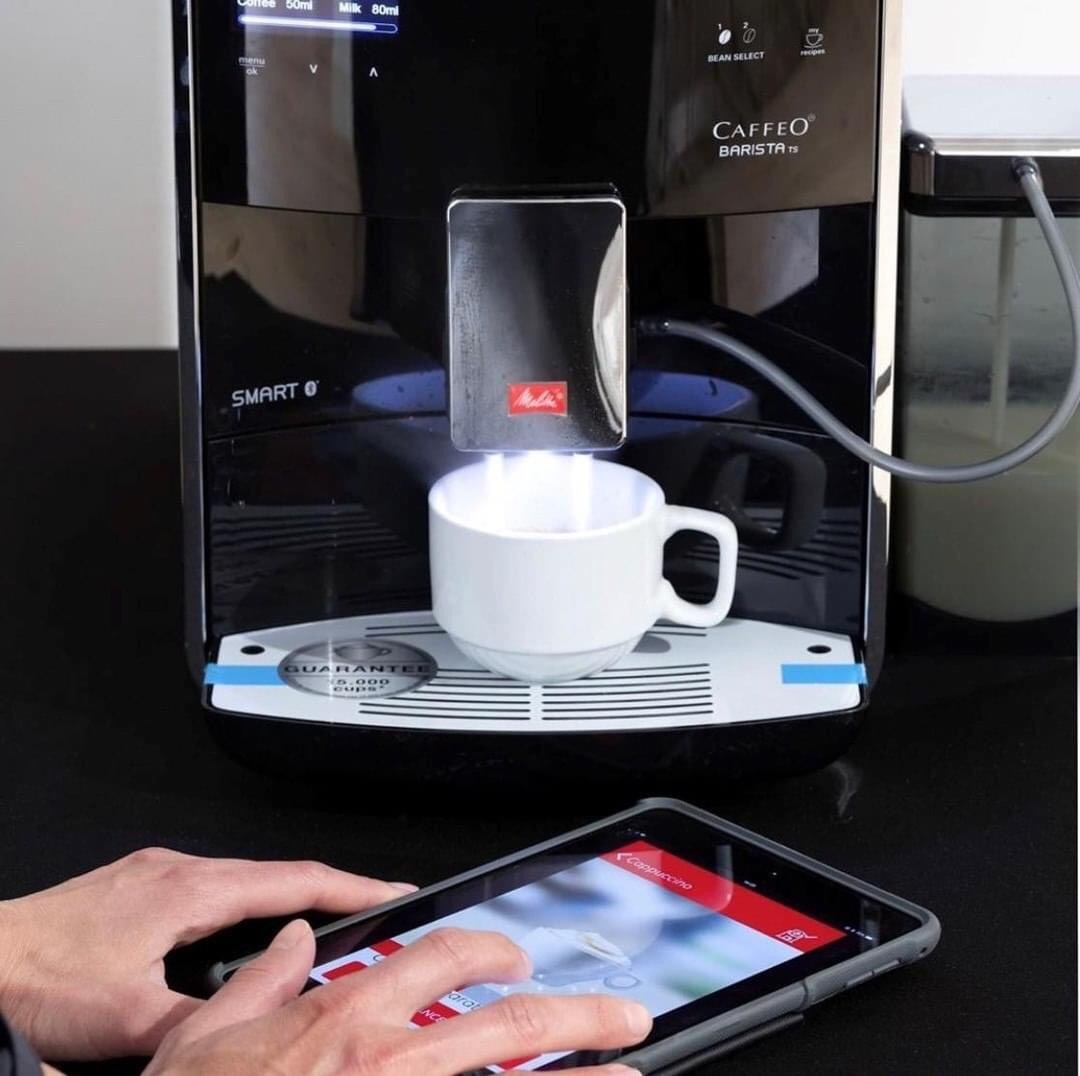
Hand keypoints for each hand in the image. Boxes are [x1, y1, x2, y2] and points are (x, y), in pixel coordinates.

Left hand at [0, 849, 414, 1060]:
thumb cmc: (37, 975)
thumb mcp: (129, 1018)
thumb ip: (201, 1025)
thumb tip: (252, 1038)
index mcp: (192, 891)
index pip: (295, 881)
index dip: (352, 888)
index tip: (393, 894)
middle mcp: (180, 872)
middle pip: (278, 875)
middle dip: (330, 892)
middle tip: (371, 912)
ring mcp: (158, 875)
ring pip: (245, 883)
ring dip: (288, 900)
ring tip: (319, 925)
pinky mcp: (139, 888)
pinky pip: (215, 889)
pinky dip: (248, 906)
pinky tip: (243, 934)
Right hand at [146, 923, 651, 1075]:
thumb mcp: (205, 1037)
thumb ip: (257, 980)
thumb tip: (288, 940)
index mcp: (345, 1017)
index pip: (439, 956)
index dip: (487, 947)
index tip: (513, 954)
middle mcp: (391, 1060)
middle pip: (508, 1020)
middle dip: (574, 1012)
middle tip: (620, 1014)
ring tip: (629, 1072)